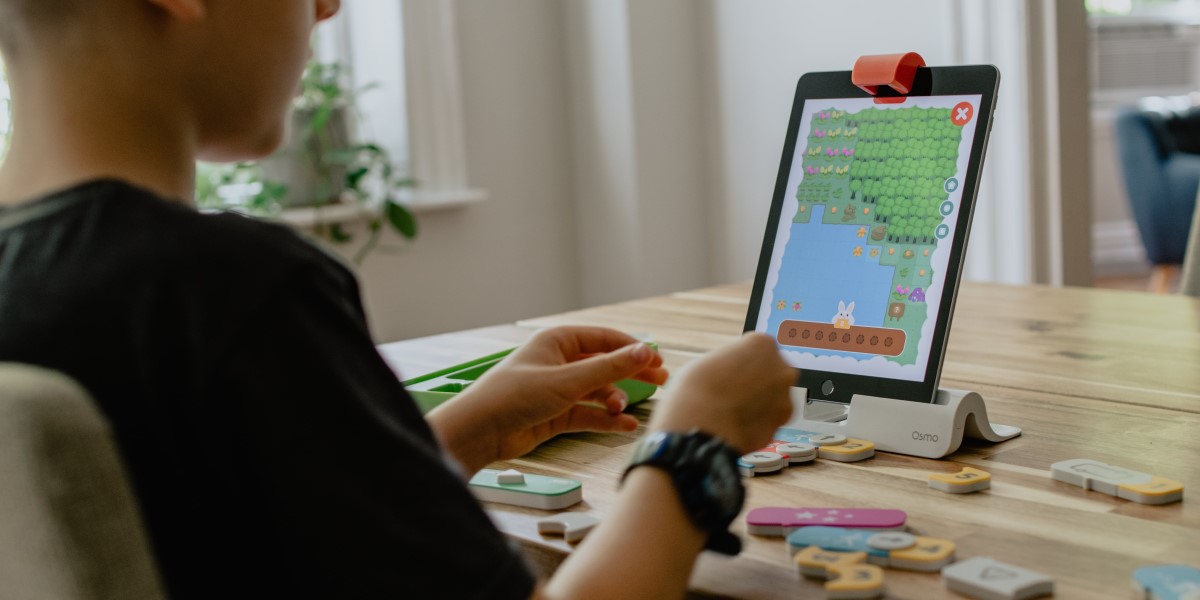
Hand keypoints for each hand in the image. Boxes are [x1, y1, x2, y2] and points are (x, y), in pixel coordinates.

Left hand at [425, 327, 666, 472]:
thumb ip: (609, 368)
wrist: (481, 431)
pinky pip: (588, 414)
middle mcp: (559, 362)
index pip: (604, 338)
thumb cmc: (513, 396)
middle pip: (605, 364)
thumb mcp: (568, 380)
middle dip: (631, 373)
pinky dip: (605, 419)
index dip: (633, 349)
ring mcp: (558, 389)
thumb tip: (644, 352)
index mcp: (557, 341)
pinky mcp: (556, 414)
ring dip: (614, 399)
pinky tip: (623, 425)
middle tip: (660, 381)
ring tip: (622, 409)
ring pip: (597, 391)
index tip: (657, 361)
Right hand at [648, 333, 793, 452]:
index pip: (759, 348)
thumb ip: (729, 365)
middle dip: (757, 381)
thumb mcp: (708, 362)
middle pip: (772, 372)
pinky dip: (758, 423)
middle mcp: (781, 368)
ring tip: (732, 412)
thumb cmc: (697, 391)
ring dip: (760, 403)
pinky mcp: (781, 424)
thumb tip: (731, 374)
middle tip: (733, 392)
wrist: (702, 427)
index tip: (733, 370)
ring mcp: (784, 398)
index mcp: (762, 344)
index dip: (743, 361)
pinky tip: (737, 425)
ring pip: (774, 398)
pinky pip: (770, 420)